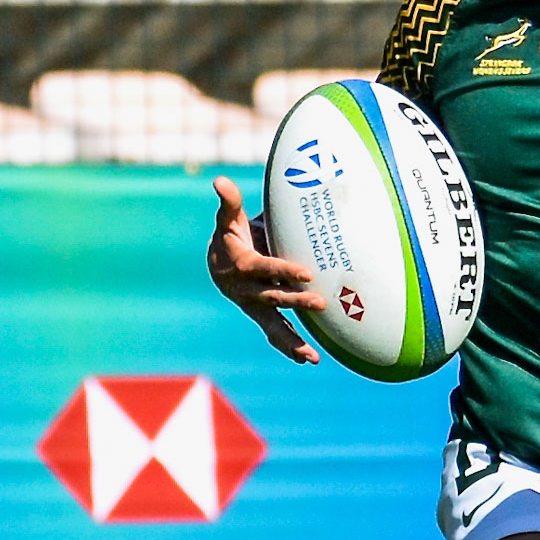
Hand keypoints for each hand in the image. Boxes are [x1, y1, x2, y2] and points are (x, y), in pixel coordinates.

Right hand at [207, 176, 323, 363]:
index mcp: (242, 265)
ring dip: (293, 339)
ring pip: (274, 324)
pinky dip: (290, 347)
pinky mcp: (263, 316)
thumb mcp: (229, 219)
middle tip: (321, 302)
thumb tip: (219, 180)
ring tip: (312, 356)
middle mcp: (247, 291)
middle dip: (296, 301)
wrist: (218, 264)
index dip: (284, 270)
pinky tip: (309, 359)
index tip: (307, 272)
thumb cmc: (230, 236)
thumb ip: (229, 202)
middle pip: (274, 296)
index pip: (264, 268)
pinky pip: (276, 334)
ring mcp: (255, 306)